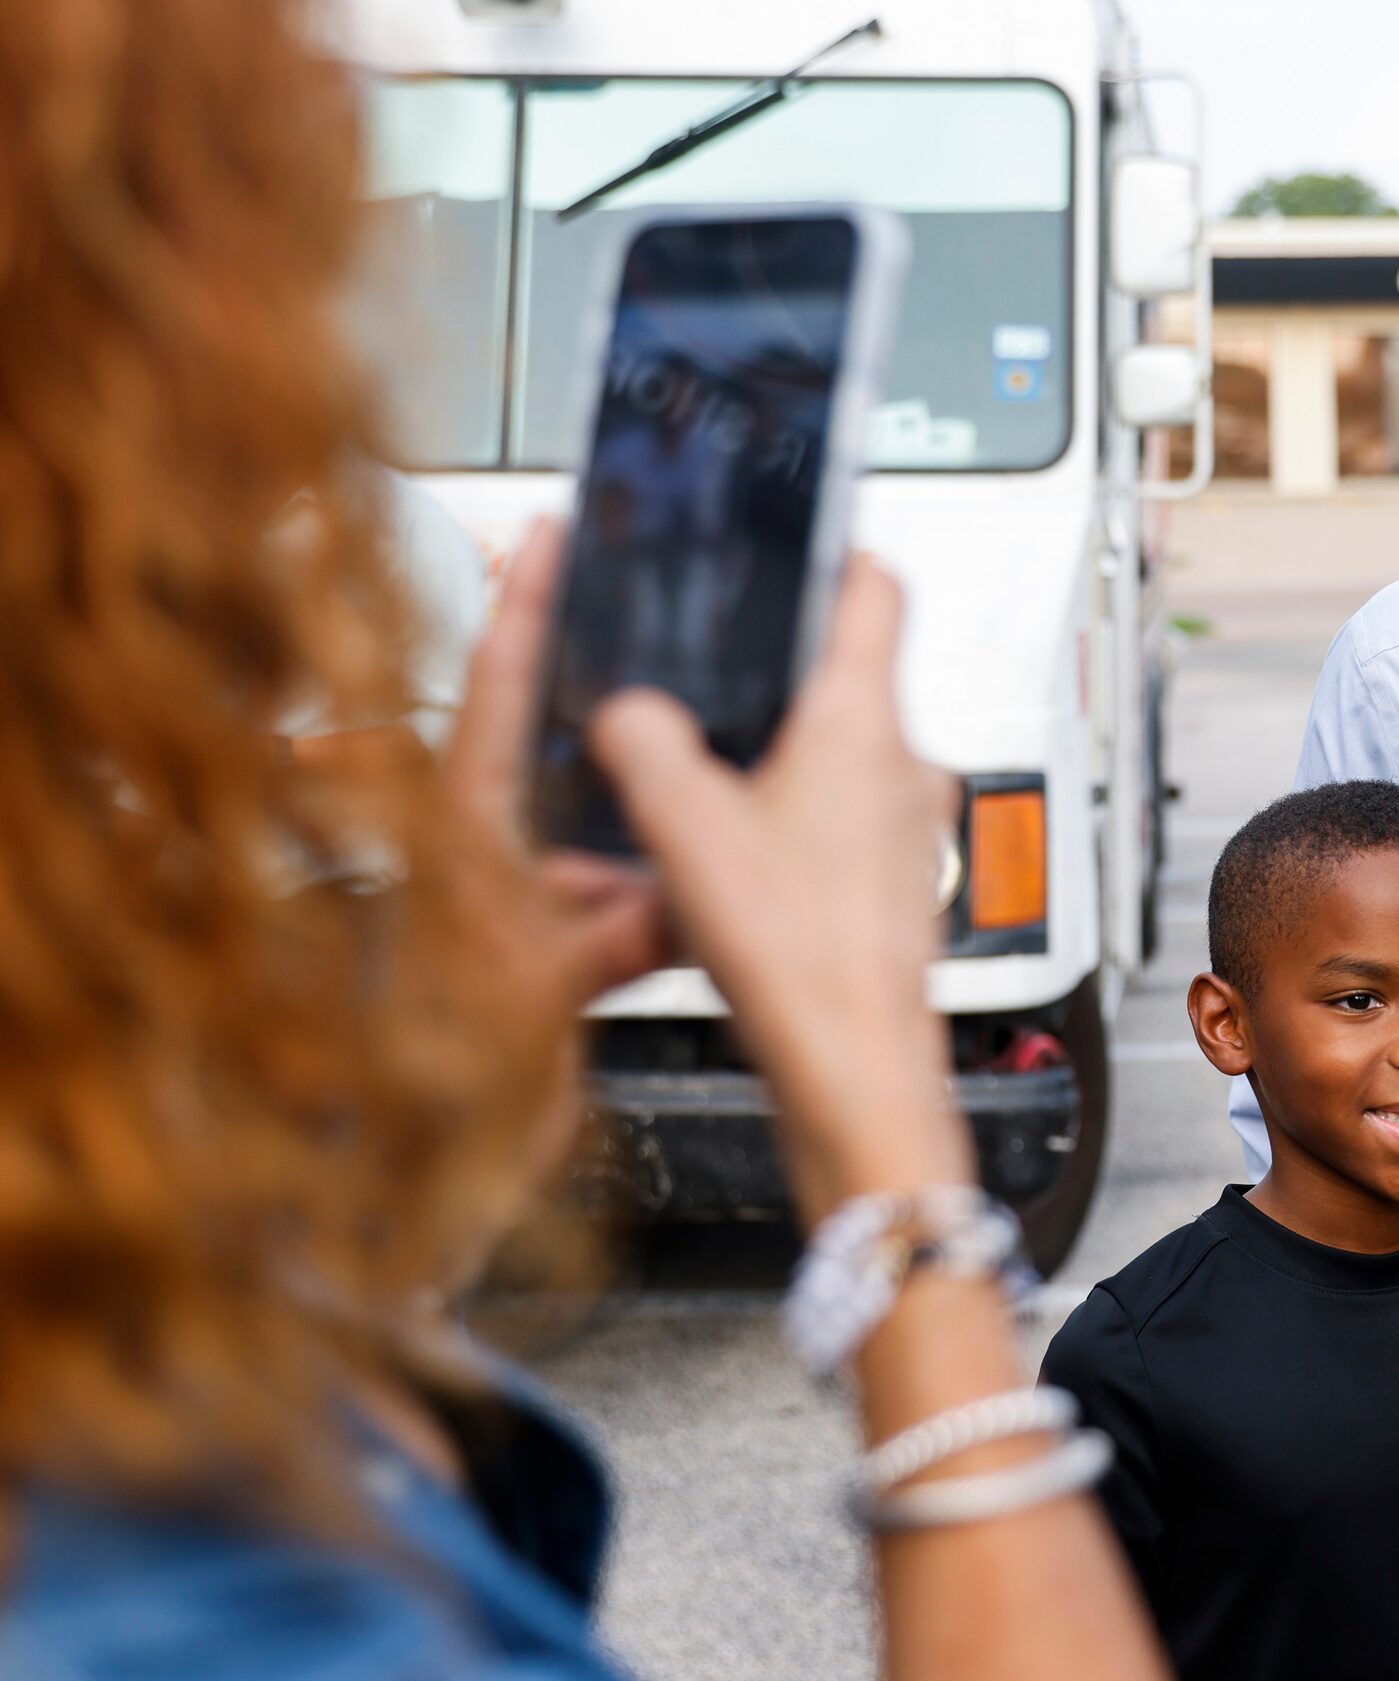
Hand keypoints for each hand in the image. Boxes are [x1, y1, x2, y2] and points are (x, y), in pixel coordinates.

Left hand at [443, 517, 669, 1012]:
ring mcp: (504, 880)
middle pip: (536, 718)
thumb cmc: (437, 1060)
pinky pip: (604, 858)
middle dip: (587, 657)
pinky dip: (648, 843)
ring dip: (631, 759)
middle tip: (639, 594)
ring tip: (695, 718)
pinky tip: (694, 848)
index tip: (552, 533)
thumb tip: (684, 899)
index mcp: (461, 829)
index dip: (527, 605)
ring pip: (577, 791)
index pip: (497, 686)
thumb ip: (613, 940)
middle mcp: (477, 841)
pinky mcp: (533, 924)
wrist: (411, 1136)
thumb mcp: (537, 991)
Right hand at [585, 554, 970, 1219]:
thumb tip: (626, 712)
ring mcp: (911, 827)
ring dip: (785, 757)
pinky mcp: (899, 885)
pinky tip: (740, 861)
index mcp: (863, 720)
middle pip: (852, 675)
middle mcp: (906, 764)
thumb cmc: (801, 955)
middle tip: (716, 675)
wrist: (857, 1070)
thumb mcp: (682, 825)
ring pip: (848, 756)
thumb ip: (641, 743)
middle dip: (780, 674)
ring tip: (712, 776)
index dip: (835, 555)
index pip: (877, 587)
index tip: (797, 547)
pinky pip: (846, 825)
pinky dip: (796, 824)